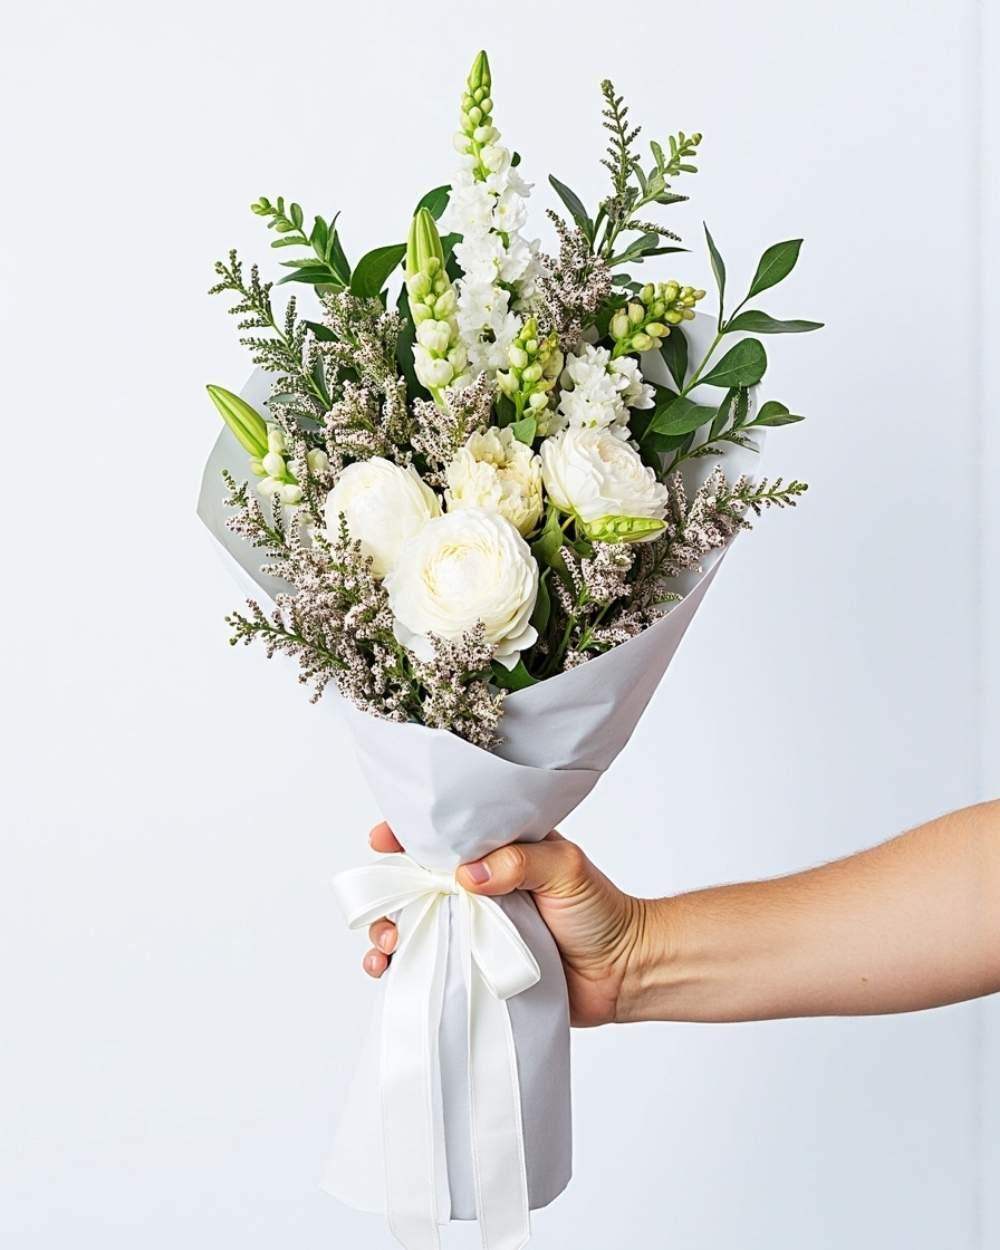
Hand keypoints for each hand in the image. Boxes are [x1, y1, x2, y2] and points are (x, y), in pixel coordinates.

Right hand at [361, 823, 648, 1026]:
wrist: (625, 973)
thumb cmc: (601, 911)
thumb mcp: (566, 869)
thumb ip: (520, 862)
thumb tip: (467, 873)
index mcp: (498, 853)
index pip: (445, 836)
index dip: (408, 834)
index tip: (381, 840)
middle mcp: (479, 889)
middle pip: (417, 883)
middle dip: (389, 892)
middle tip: (384, 908)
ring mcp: (475, 930)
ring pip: (417, 925)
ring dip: (389, 931)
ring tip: (386, 946)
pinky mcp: (478, 969)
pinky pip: (431, 965)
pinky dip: (403, 968)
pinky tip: (389, 972)